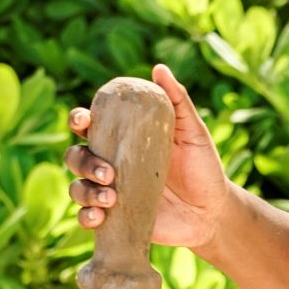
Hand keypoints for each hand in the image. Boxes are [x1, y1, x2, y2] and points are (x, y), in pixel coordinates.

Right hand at [66, 64, 232, 248]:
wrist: (213, 212)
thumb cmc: (203, 167)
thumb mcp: (193, 132)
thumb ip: (177, 101)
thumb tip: (158, 68)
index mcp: (123, 138)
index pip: (90, 124)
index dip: (79, 119)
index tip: (84, 121)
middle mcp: (110, 163)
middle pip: (76, 155)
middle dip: (82, 161)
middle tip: (109, 173)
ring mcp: (110, 192)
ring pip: (77, 187)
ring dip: (85, 191)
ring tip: (110, 199)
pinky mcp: (114, 220)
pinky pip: (86, 218)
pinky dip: (86, 217)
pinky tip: (99, 217)